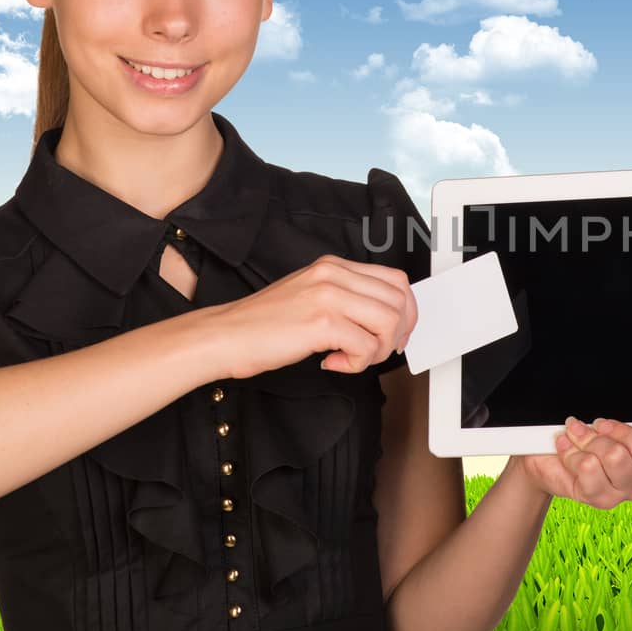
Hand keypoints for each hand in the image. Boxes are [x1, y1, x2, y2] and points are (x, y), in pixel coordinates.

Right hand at [205, 254, 417, 379]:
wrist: (224, 336)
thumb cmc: (263, 325)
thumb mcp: (310, 296)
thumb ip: (345, 299)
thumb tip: (385, 319)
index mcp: (333, 266)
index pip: (396, 280)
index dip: (406, 311)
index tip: (397, 334)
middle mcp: (333, 274)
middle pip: (399, 301)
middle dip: (397, 334)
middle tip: (376, 351)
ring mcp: (328, 296)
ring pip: (389, 323)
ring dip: (378, 350)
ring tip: (352, 358)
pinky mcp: (321, 322)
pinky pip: (366, 346)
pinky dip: (357, 363)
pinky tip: (332, 362)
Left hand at [512, 416, 631, 507]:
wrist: (545, 453)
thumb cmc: (585, 430)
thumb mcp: (614, 417)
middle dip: (625, 431)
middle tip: (602, 425)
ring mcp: (626, 491)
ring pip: (617, 457)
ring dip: (591, 438)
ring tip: (578, 434)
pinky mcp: (600, 499)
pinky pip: (590, 468)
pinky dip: (572, 450)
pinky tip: (568, 447)